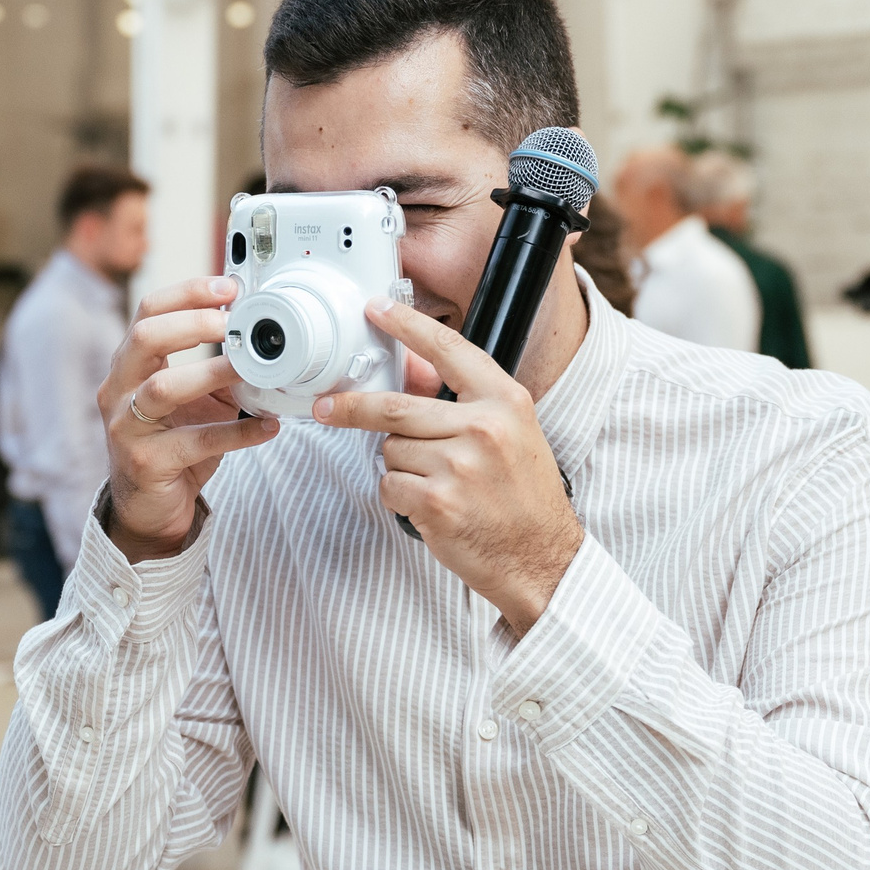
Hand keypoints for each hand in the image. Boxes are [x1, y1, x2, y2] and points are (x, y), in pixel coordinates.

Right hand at [100, 274, 278, 561]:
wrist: (150, 507)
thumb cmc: (173, 443)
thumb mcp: (195, 398)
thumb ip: (220, 367)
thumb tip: (267, 337)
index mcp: (131, 364)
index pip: (149, 311)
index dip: (188, 293)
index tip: (228, 287)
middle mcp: (120, 389)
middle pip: (145, 338)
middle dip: (194, 323)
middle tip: (235, 325)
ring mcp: (127, 426)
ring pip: (163, 389)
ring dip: (211, 373)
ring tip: (250, 369)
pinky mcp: (146, 462)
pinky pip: (194, 442)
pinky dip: (236, 434)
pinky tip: (267, 427)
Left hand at [313, 299, 582, 635]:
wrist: (542, 559)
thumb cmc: (525, 499)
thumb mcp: (513, 434)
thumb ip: (468, 403)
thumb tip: (415, 377)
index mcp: (505, 402)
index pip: (448, 349)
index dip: (407, 325)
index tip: (377, 309)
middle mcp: (483, 428)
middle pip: (395, 406)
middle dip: (353, 408)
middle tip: (327, 406)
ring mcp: (459, 466)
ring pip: (392, 450)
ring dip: (400, 466)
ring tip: (437, 483)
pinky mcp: (437, 502)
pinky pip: (390, 485)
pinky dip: (399, 496)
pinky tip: (430, 507)